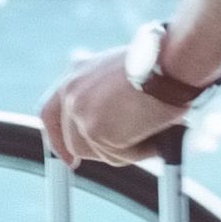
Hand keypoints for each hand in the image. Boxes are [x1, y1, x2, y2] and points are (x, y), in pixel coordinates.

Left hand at [42, 38, 193, 170]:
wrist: (170, 64)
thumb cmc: (161, 64)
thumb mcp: (122, 71)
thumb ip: (106, 92)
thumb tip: (114, 122)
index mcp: (76, 72)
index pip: (50, 112)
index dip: (57, 139)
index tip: (67, 158)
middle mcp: (72, 91)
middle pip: (72, 141)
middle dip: (97, 151)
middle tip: (124, 151)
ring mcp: (80, 112)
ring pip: (97, 152)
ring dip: (125, 150)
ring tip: (151, 130)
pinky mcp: (95, 130)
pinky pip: (117, 156)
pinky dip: (139, 151)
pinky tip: (154, 133)